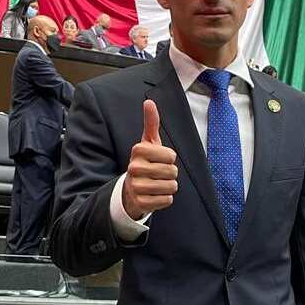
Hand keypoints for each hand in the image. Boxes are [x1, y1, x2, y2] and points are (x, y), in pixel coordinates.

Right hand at [123, 100, 177, 219]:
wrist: (131, 189)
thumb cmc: (145, 162)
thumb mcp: (148, 142)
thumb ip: (151, 123)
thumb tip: (149, 101)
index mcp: (138, 150)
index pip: (171, 155)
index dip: (170, 158)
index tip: (159, 159)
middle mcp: (134, 168)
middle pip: (172, 171)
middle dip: (171, 173)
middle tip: (159, 173)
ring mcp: (135, 186)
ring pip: (171, 187)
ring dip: (169, 187)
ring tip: (158, 184)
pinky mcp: (140, 203)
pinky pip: (167, 201)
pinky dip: (165, 199)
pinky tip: (155, 195)